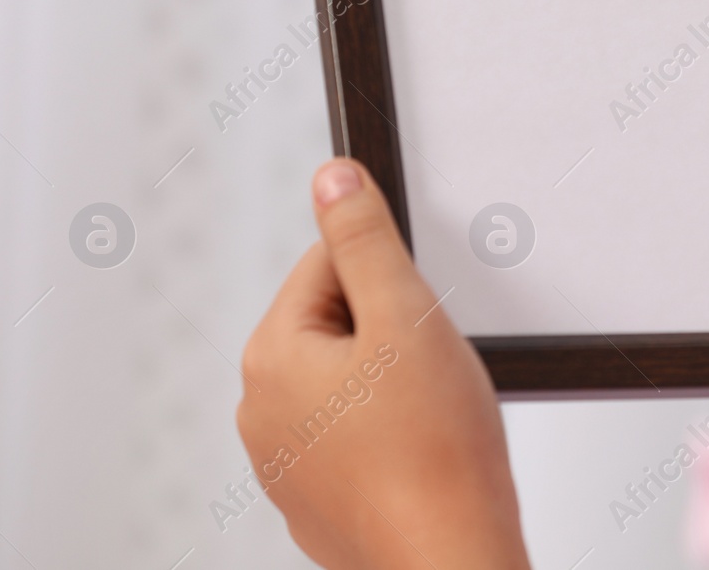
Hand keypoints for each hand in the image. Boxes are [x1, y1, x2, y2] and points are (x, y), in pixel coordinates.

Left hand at [237, 159, 529, 568]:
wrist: (447, 561)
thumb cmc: (434, 453)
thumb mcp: (404, 315)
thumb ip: (364, 237)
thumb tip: (331, 176)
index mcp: (271, 355)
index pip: (328, 265)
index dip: (390, 281)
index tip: (418, 323)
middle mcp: (260, 410)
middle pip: (338, 324)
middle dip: (392, 336)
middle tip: (429, 376)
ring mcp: (284, 463)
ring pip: (350, 383)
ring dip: (394, 386)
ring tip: (429, 420)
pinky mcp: (316, 502)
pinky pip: (356, 438)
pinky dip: (391, 438)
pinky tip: (422, 457)